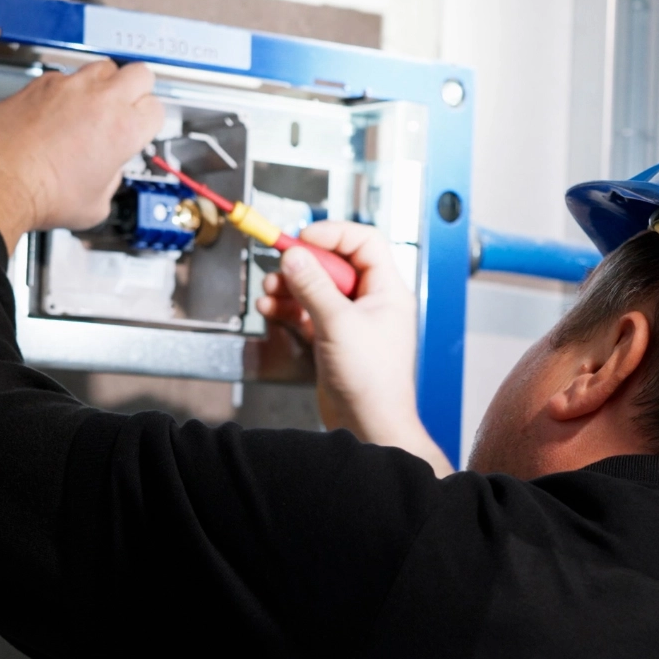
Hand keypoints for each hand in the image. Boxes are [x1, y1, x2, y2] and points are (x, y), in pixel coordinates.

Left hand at [0, 60, 163, 252]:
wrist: (2, 180)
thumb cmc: (44, 194)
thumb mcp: (97, 203)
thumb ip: (113, 178)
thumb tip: (108, 170)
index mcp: (124, 130)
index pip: (156, 109)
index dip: (150, 121)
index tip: (142, 129)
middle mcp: (101, 100)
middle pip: (140, 73)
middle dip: (139, 91)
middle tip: (130, 107)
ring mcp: (70, 87)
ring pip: (104, 67)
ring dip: (107, 84)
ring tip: (97, 106)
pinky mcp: (42, 84)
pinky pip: (66, 76)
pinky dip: (70, 91)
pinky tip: (62, 111)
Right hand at [256, 220, 453, 476]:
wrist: (369, 424)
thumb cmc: (374, 381)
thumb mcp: (339, 323)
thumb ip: (314, 286)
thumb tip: (296, 256)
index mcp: (387, 291)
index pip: (365, 243)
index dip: (334, 234)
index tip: (305, 238)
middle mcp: (371, 303)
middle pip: (335, 265)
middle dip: (304, 264)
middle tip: (282, 264)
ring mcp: (351, 321)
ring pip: (317, 289)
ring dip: (291, 286)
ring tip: (271, 289)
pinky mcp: (333, 339)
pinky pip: (308, 312)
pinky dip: (289, 308)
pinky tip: (271, 308)